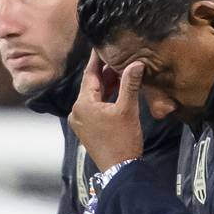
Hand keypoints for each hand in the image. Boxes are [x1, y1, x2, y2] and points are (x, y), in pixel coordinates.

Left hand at [68, 51, 143, 169]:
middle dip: (105, 72)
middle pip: (91, 85)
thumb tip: (135, 63)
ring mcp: (80, 121)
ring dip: (107, 85)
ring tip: (121, 71)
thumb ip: (130, 84)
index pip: (90, 74)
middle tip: (118, 55)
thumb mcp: (128, 109)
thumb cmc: (123, 140)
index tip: (100, 44)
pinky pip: (95, 107)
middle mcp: (77, 111)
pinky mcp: (87, 129)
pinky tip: (118, 91)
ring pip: (94, 96)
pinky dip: (105, 98)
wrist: (120, 170)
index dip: (97, 59)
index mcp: (82, 104)